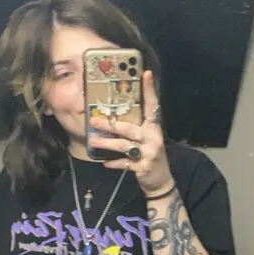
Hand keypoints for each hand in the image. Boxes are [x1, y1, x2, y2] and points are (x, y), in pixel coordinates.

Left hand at [88, 70, 173, 195]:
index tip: (146, 74)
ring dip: (107, 143)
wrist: (160, 180)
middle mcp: (153, 137)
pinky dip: (114, 163)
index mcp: (153, 127)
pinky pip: (125, 163)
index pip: (152, 105)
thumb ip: (135, 126)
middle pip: (129, 127)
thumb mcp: (147, 138)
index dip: (149, 90)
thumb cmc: (149, 154)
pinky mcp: (143, 167)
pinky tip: (104, 163)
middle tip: (93, 119)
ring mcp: (149, 152)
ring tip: (93, 140)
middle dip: (110, 124)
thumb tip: (114, 115)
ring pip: (124, 145)